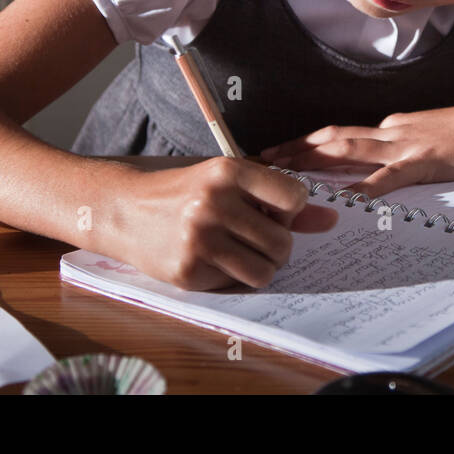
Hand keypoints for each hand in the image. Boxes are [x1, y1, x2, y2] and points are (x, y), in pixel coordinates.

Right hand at [112, 157, 337, 289]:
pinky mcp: (188, 270)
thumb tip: (331, 219)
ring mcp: (199, 239)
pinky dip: (231, 275)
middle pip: (283, 240)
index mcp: (227, 170)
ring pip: (266, 269)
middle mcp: (214, 203)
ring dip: (261, 265)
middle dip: (278, 244)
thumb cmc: (183, 190)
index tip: (273, 210)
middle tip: (256, 237)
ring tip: (240, 251)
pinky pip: (235, 283)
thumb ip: (279, 199)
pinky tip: (211, 258)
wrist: (122, 208)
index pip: (294, 196)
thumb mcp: (228, 181)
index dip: (291, 209)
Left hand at [258, 101, 453, 198]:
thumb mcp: (432, 139)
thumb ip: (406, 152)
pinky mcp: (425, 160)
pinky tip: (343, 201)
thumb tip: (380, 170)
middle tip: (259, 160)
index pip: (340, 135)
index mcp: (392, 128)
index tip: (275, 153)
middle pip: (332, 138)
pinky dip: (362, 188)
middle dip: (294, 149)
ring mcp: (406, 144)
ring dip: (312, 160)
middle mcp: (391, 131)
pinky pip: (387, 177)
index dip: (305, 142)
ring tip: (283, 174)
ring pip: (349, 150)